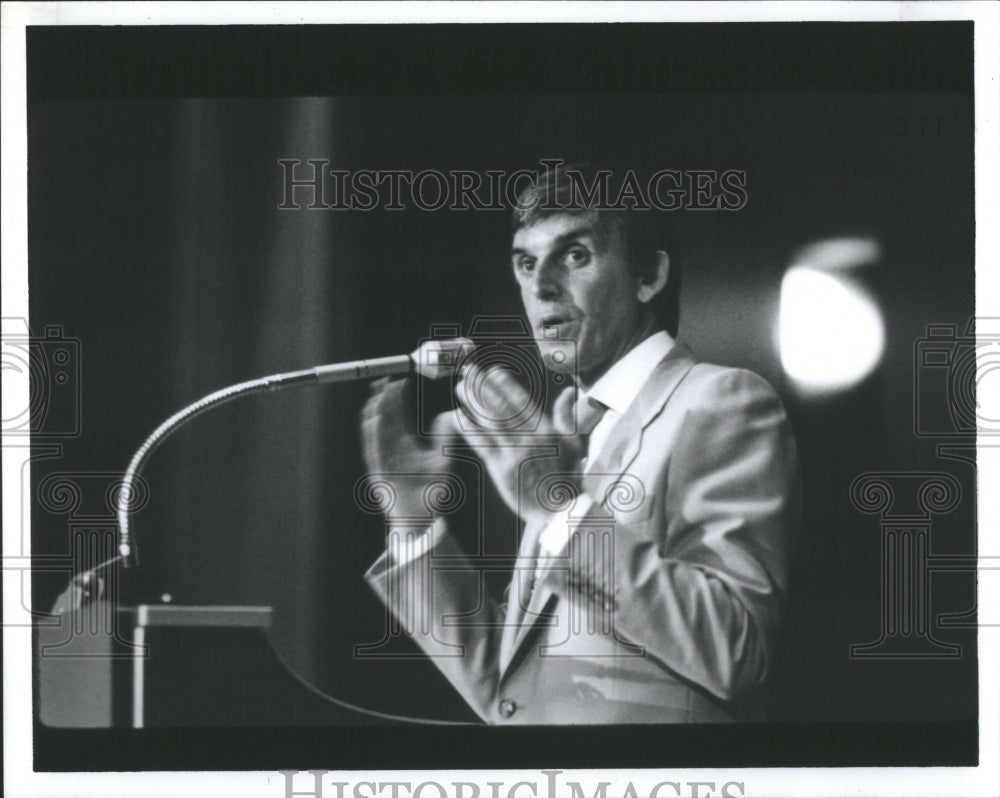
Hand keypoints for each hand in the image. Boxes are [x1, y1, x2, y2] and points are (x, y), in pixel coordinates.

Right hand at [360, 377, 458, 518]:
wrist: (421, 518)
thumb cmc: (430, 490)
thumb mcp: (441, 459)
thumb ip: (443, 437)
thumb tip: (448, 415)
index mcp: (404, 445)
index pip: (398, 416)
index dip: (397, 398)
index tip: (399, 381)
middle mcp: (390, 450)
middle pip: (384, 419)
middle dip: (383, 399)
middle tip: (385, 380)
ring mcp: (383, 460)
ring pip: (375, 431)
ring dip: (375, 413)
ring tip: (377, 394)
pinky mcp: (378, 472)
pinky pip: (372, 450)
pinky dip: (371, 434)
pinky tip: (372, 419)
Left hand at [453, 364, 586, 524]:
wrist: (557, 511)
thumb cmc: (567, 477)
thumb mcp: (574, 444)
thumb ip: (567, 416)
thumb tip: (570, 392)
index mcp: (546, 431)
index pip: (522, 402)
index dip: (506, 385)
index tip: (493, 372)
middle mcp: (528, 440)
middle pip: (501, 408)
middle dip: (483, 387)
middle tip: (469, 371)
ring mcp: (512, 455)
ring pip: (488, 423)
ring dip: (472, 402)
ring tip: (460, 387)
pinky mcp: (500, 470)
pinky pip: (481, 445)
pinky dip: (469, 429)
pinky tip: (458, 415)